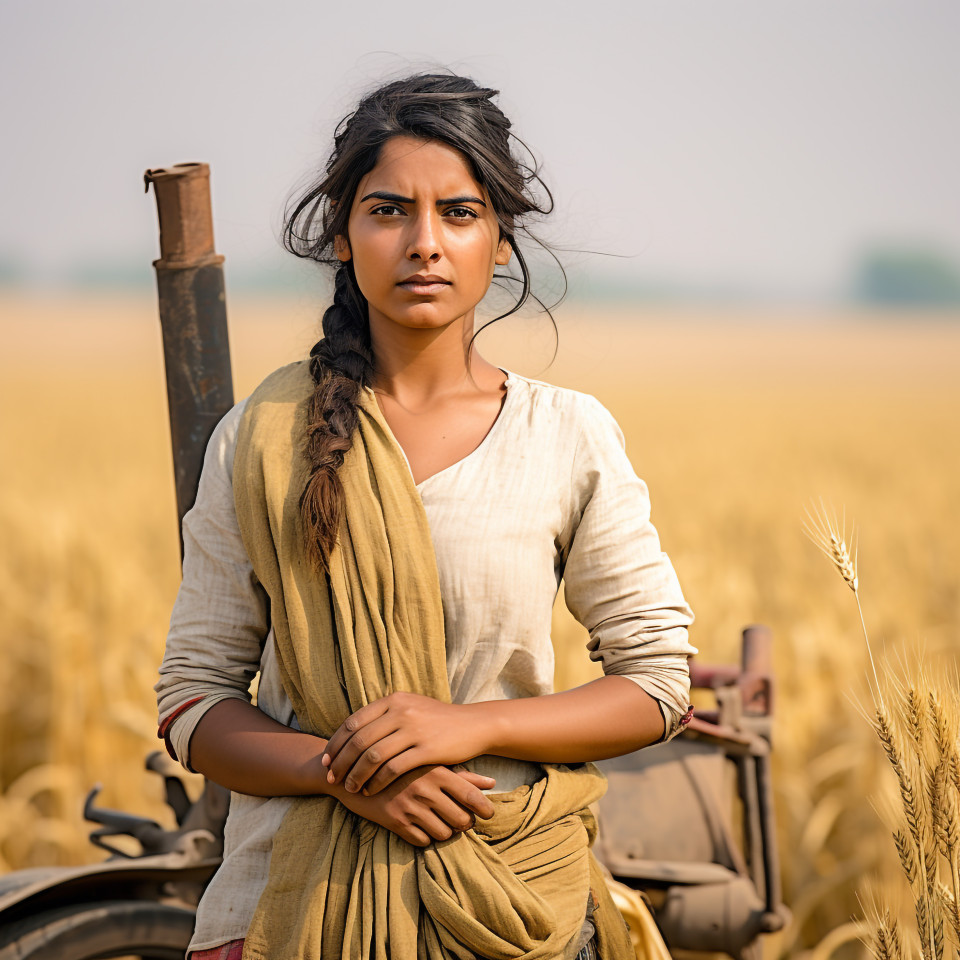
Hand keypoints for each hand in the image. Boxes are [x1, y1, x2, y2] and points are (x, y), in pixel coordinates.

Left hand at [321, 692, 488, 795]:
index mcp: (393, 700)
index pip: (353, 722)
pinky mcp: (426, 749)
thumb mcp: (410, 707)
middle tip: (331, 778)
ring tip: (349, 788)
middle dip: (340, 762)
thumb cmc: (437, 720)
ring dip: (356, 775)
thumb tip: (352, 730)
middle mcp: (400, 711)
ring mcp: (413, 730)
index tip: (326, 759)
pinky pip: (392, 769)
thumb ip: (384, 715)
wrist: (473, 725)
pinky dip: (376, 782)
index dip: (336, 743)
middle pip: (358, 740)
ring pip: (372, 756)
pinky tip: (371, 791)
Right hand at [331, 764, 495, 846]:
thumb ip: (462, 774)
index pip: (471, 796)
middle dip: (464, 823)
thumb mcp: (431, 762)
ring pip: (444, 834)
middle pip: (461, 820)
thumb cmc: (402, 762)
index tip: (489, 814)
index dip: (485, 809)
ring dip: (446, 831)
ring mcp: (410, 807)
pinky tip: (421, 825)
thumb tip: (492, 783)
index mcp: (437, 771)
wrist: (358, 769)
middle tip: (461, 819)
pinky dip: (425, 837)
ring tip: (441, 821)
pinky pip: (422, 841)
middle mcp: (426, 790)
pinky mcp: (395, 822)